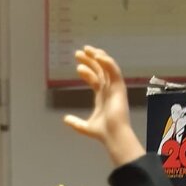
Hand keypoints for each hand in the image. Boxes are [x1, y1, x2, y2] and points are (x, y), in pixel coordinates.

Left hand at [63, 46, 143, 167]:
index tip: (77, 66)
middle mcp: (109, 89)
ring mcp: (115, 87)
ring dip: (97, 56)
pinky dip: (107, 62)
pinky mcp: (119, 87)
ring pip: (107, 66)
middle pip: (99, 69)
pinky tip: (97, 56)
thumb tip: (65, 119)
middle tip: (78, 53)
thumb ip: (76, 122)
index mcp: (102, 96)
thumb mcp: (85, 127)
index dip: (86, 70)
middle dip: (90, 60)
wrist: (113, 135)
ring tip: (87, 49)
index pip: (94, 78)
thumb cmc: (103, 133)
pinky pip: (114, 70)